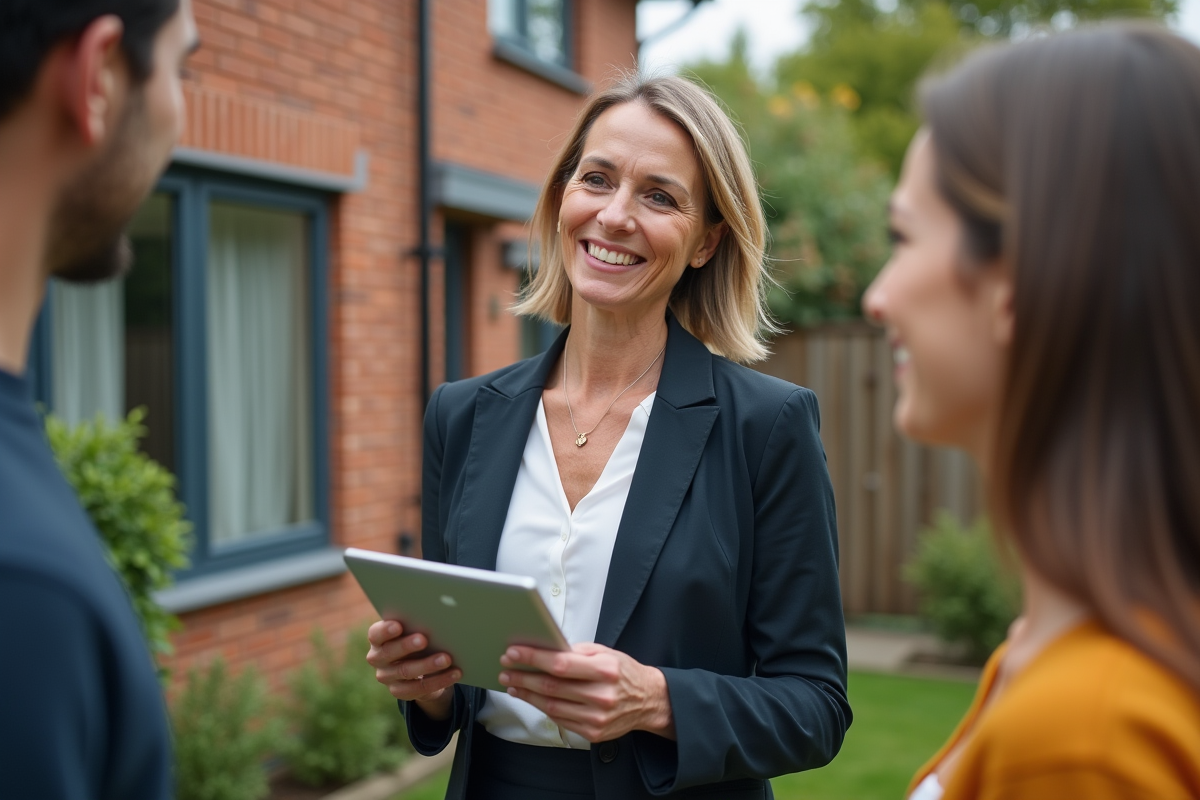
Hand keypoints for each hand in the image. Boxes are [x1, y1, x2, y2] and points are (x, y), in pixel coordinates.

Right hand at [366, 620, 459, 720]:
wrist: (419, 667)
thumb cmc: (416, 639)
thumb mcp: (412, 631)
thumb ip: (416, 625)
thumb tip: (437, 620)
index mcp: (378, 639)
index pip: (375, 634)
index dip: (385, 630)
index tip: (398, 625)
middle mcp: (377, 659)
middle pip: (389, 653)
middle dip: (407, 646)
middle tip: (424, 639)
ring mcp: (387, 677)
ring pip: (406, 671)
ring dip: (428, 665)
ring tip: (446, 658)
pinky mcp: (399, 692)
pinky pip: (420, 688)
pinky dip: (439, 680)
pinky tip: (454, 673)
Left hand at [498, 642, 674, 741]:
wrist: (649, 701)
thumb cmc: (624, 673)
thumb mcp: (606, 653)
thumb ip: (576, 652)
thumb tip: (544, 650)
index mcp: (605, 670)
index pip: (560, 664)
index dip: (533, 658)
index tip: (513, 653)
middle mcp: (602, 695)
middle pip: (551, 686)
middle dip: (524, 676)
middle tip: (506, 669)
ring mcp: (597, 717)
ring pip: (552, 705)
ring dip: (528, 694)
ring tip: (513, 684)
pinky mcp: (593, 733)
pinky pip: (560, 719)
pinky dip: (542, 707)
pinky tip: (531, 697)